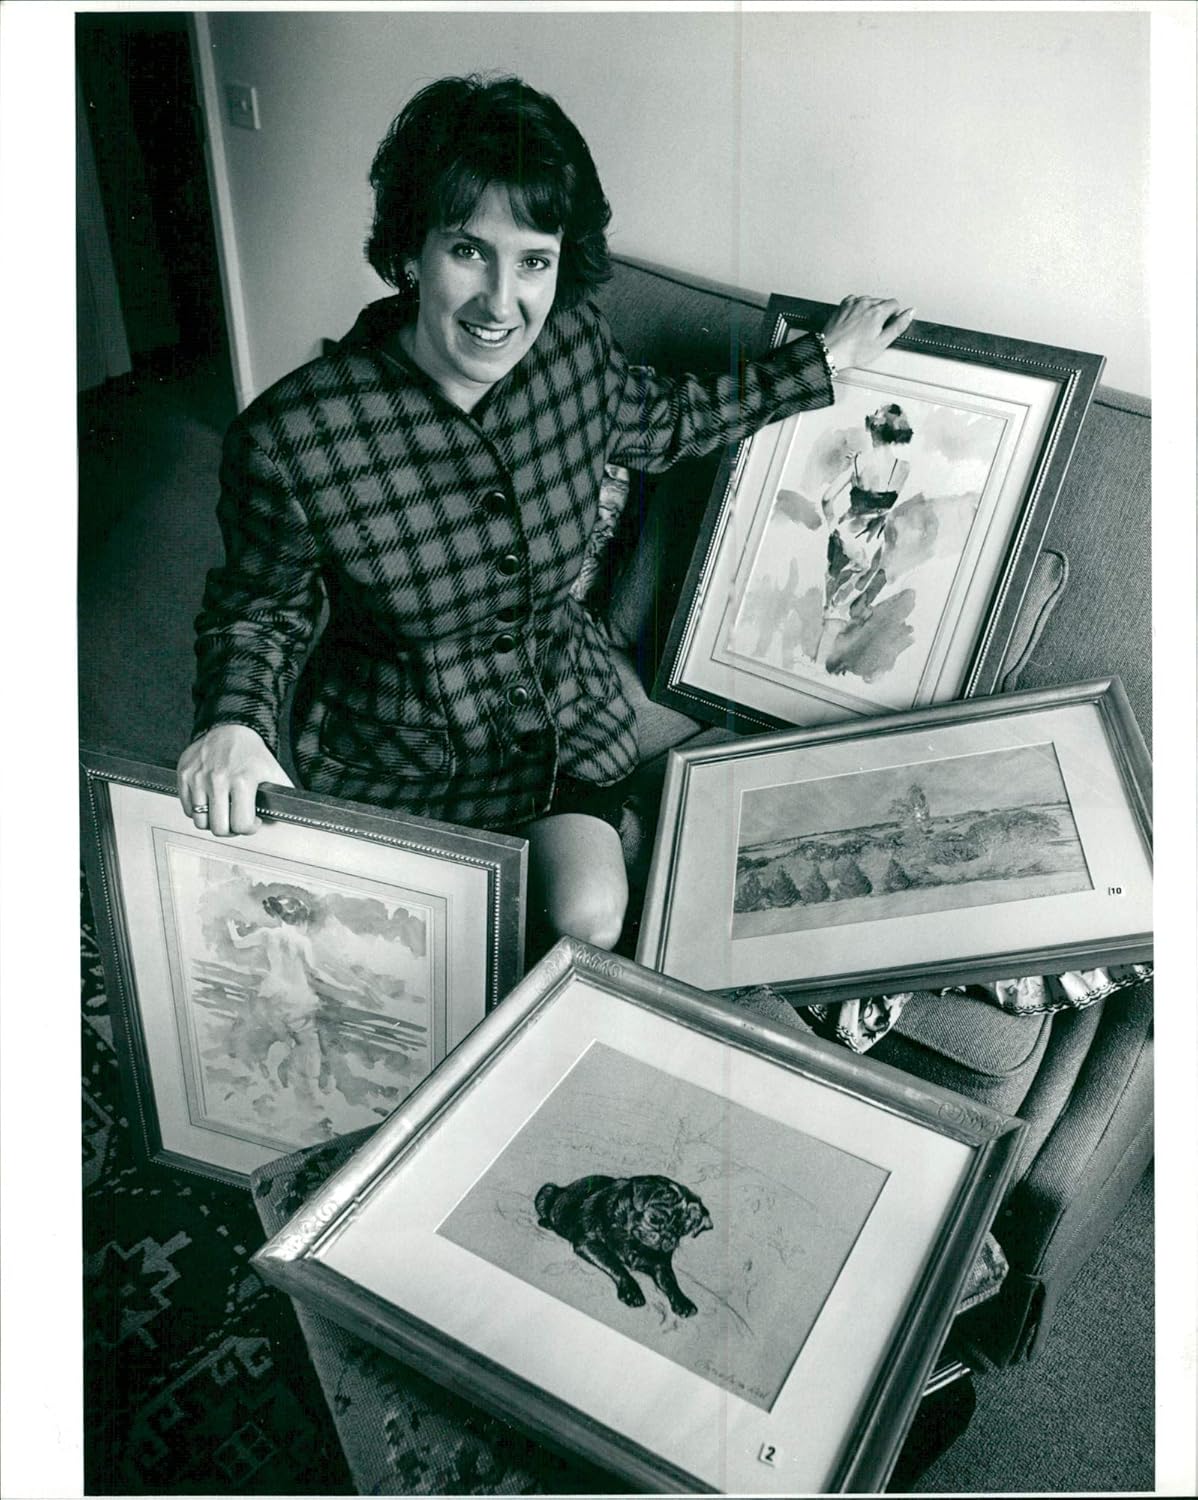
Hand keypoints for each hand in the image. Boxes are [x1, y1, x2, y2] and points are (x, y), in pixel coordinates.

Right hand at [177, 724, 293, 835]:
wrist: (231, 729)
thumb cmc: (252, 754)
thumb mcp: (274, 774)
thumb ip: (281, 799)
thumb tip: (277, 821)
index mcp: (242, 780)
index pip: (241, 824)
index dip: (250, 828)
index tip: (252, 821)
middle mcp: (218, 779)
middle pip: (218, 828)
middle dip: (230, 829)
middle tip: (236, 820)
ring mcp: (198, 777)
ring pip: (200, 821)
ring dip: (212, 821)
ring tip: (223, 811)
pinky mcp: (184, 775)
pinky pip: (187, 809)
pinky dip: (198, 810)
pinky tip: (210, 801)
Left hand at [820, 296, 914, 373]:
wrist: (830, 351)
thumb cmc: (853, 351)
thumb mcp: (882, 342)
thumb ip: (899, 325)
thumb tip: (911, 312)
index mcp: (878, 311)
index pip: (895, 303)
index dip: (893, 315)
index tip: (887, 325)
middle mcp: (865, 303)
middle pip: (881, 302)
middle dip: (881, 313)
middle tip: (874, 330)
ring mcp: (853, 303)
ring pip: (869, 300)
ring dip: (869, 310)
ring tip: (862, 327)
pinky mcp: (843, 305)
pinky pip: (855, 301)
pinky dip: (857, 308)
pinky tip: (854, 321)